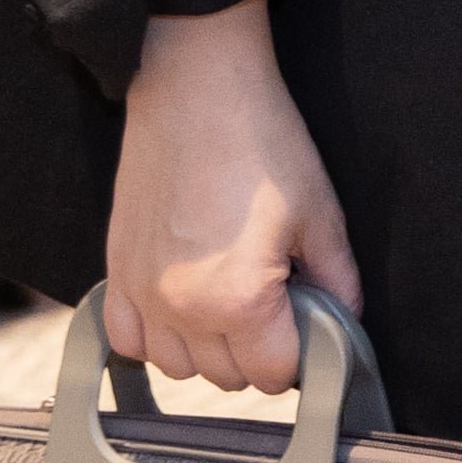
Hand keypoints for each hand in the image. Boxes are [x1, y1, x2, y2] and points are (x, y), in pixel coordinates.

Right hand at [102, 0, 361, 389]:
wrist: (196, 86)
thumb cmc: (260, 140)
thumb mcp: (319, 212)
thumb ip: (337, 281)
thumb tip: (345, 321)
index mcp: (239, 299)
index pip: (275, 374)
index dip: (301, 355)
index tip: (308, 326)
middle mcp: (182, 308)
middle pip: (227, 377)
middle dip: (259, 352)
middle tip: (278, 304)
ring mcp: (140, 292)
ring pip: (178, 366)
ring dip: (208, 349)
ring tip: (233, 302)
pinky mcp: (116, 270)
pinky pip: (127, 340)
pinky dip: (155, 337)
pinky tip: (182, 307)